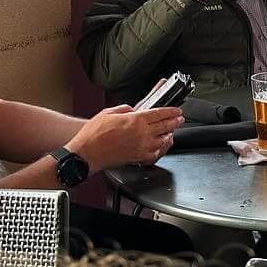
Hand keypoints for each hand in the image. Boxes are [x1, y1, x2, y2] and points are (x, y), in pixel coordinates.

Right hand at [68, 105, 182, 169]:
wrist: (86, 153)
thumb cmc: (94, 134)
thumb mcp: (109, 112)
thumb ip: (125, 109)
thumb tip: (133, 110)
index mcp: (135, 120)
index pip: (160, 113)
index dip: (171, 111)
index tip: (177, 110)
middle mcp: (142, 133)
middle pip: (165, 126)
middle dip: (175, 121)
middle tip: (180, 118)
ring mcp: (142, 147)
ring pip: (163, 140)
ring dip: (170, 134)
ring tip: (172, 131)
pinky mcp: (138, 157)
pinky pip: (156, 153)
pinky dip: (161, 148)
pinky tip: (161, 145)